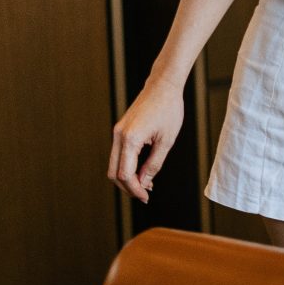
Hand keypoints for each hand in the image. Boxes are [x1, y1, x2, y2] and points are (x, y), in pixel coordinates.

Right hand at [108, 79, 186, 202]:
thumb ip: (154, 164)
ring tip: (146, 185)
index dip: (134, 189)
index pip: (125, 174)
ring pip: (114, 164)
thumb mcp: (166, 140)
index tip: (146, 197)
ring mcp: (117, 133)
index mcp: (130, 139)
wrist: (162, 86)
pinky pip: (119, 154)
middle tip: (145, 195)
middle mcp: (118, 136)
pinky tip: (142, 171)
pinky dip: (127, 166)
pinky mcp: (120, 130)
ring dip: (127, 178)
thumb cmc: (169, 110)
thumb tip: (144, 183)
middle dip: (128, 187)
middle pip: (114, 173)